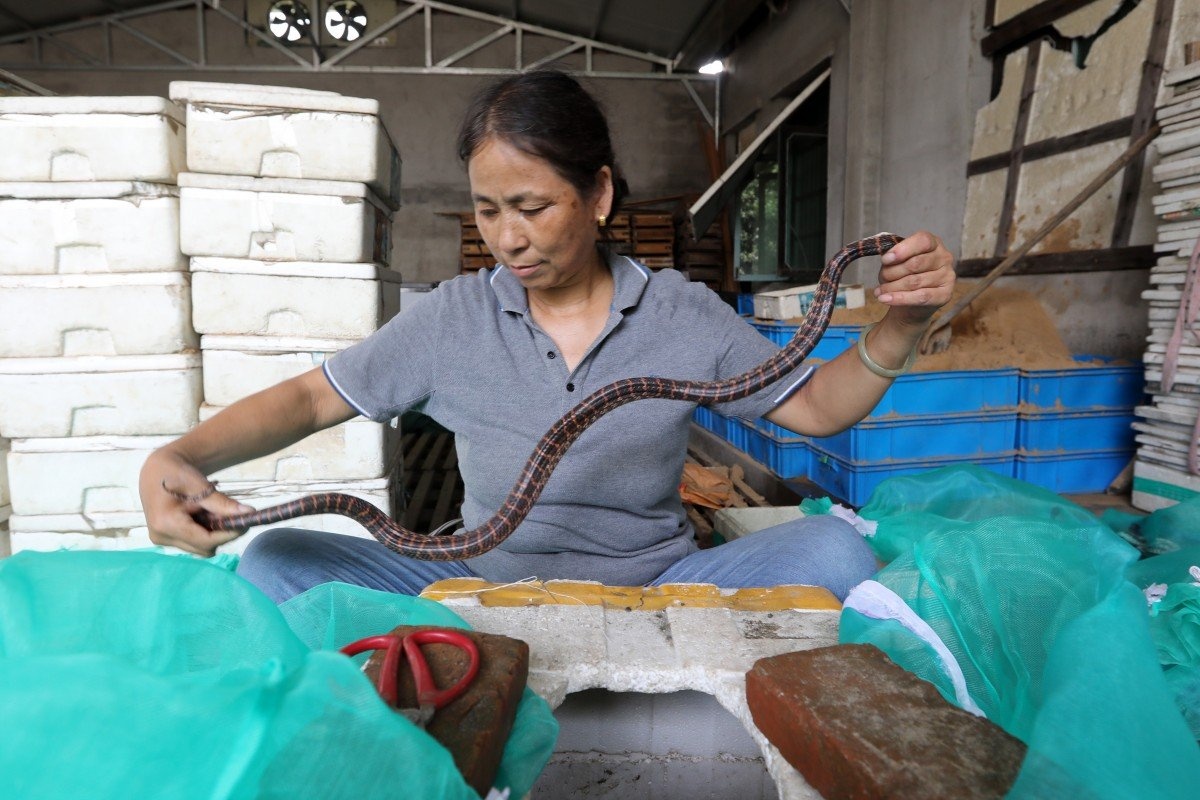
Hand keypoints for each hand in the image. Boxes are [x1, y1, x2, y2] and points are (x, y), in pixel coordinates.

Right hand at [139, 448, 253, 556]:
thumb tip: (249, 513)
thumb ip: (223, 503)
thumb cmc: (177, 473)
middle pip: (203, 548)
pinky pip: (192, 543)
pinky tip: (202, 516)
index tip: (245, 523)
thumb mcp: (200, 486)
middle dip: (221, 534)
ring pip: (199, 548)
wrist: (157, 469)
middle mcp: (161, 537)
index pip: (205, 541)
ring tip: (212, 511)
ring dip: (212, 534)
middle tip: (230, 514)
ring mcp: (161, 540)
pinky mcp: (164, 538)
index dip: (228, 535)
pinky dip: (203, 533)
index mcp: (166, 524)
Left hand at [874, 230, 955, 327]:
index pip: (923, 241)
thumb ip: (893, 257)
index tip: (885, 259)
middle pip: (916, 263)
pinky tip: (885, 299)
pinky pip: (920, 297)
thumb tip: (887, 258)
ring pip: (915, 282)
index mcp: (934, 243)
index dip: (903, 249)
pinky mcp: (945, 295)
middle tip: (882, 278)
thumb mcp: (896, 262)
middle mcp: (944, 258)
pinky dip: (899, 298)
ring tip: (879, 291)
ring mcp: (947, 277)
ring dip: (892, 287)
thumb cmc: (903, 276)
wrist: (910, 303)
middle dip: (893, 272)